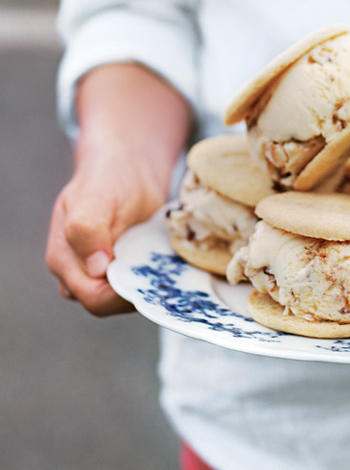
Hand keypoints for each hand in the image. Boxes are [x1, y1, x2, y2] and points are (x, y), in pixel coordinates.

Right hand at [46, 145, 167, 315]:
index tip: (147, 272)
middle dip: (135, 290)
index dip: (120, 292)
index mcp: (63, 259)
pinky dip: (153, 278)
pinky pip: (137, 286)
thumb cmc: (107, 178)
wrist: (128, 165)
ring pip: (124, 298)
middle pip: (108, 304)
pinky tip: (166, 263)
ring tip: (163, 262)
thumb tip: (96, 269)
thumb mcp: (94, 198)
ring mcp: (101, 273)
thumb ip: (87, 231)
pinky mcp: (123, 269)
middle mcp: (79, 273)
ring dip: (145, 285)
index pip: (92, 297)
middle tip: (161, 267)